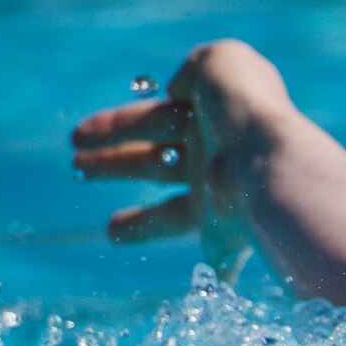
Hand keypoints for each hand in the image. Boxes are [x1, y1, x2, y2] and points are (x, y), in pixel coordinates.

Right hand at [72, 40, 294, 278]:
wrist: (270, 166)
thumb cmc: (244, 111)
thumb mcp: (220, 63)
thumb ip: (198, 69)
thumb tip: (181, 91)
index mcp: (205, 118)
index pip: (151, 118)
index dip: (112, 126)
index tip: (75, 136)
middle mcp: (211, 159)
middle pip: (153, 162)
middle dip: (114, 164)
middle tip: (78, 166)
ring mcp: (219, 199)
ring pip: (173, 216)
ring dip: (141, 224)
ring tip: (112, 231)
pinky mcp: (228, 236)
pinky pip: (222, 258)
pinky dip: (215, 271)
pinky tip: (209, 282)